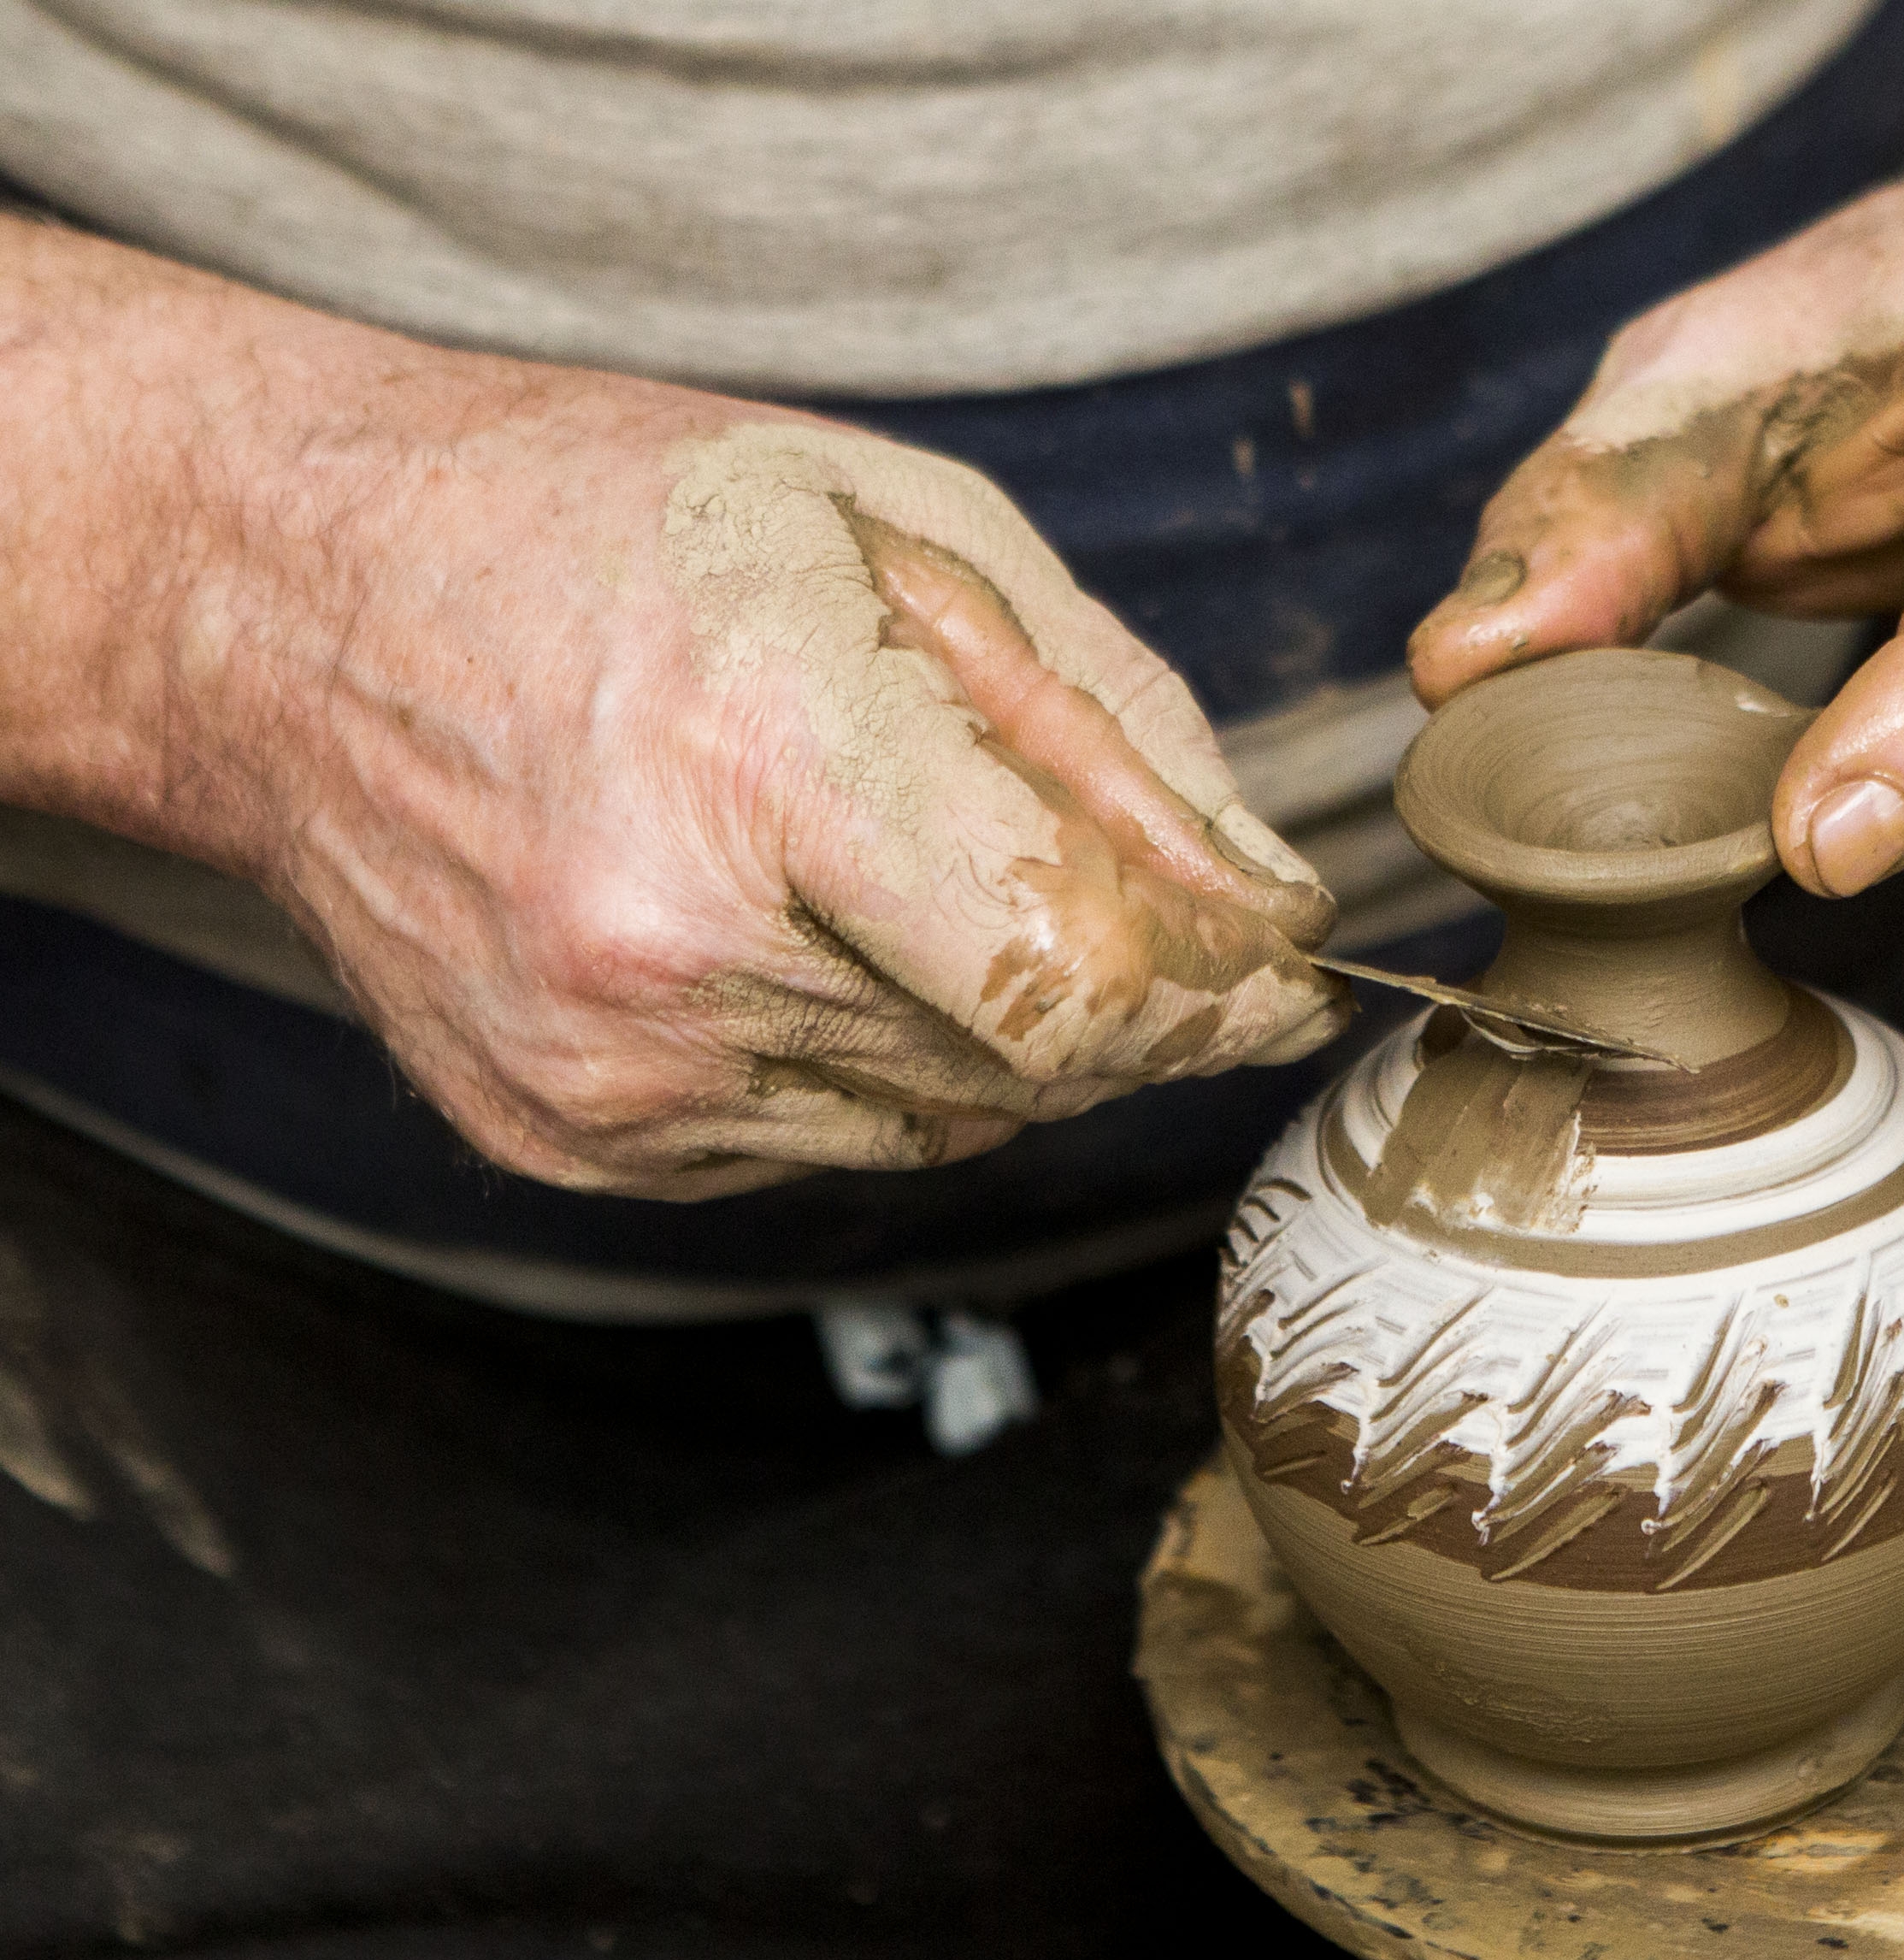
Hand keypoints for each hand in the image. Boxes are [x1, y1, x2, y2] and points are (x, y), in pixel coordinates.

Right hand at [166, 353, 1346, 1195]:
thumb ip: (1123, 735)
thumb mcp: (908, 533)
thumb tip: (1276, 907)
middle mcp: (668, 944)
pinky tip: (791, 926)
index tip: (1270, 957)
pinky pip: (832, 1145)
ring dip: (991, 1021)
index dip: (1212, 981)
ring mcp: (602, 1066)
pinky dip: (873, 1058)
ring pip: (950, 1122)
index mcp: (764, 751)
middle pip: (1033, 1064)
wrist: (284, 599)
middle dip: (1116, 989)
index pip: (1077, 976)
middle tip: (1087, 871)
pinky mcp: (564, 1139)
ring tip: (889, 859)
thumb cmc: (611, 526)